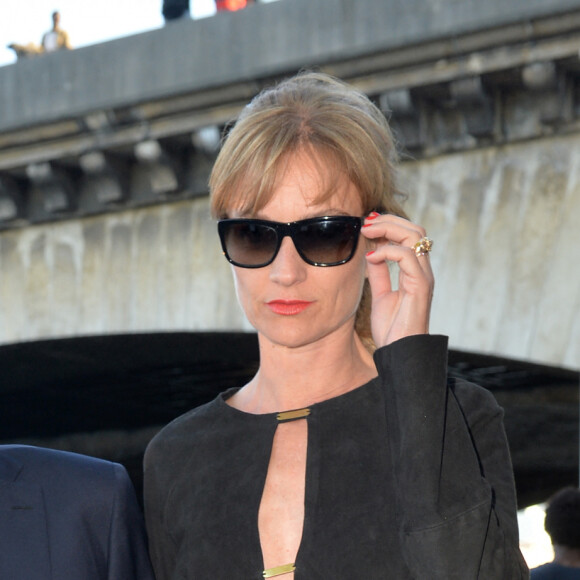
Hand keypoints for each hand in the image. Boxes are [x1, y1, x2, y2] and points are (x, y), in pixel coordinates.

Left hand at [361, 213, 433, 347]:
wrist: (398, 352)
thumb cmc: (392, 328)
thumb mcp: (380, 294)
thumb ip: (378, 273)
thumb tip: (371, 252)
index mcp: (415, 271)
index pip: (409, 235)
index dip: (389, 225)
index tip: (365, 225)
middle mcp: (423, 271)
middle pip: (415, 230)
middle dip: (389, 220)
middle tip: (365, 222)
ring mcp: (424, 277)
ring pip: (415, 237)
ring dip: (388, 229)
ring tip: (366, 232)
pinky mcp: (421, 287)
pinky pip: (408, 257)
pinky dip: (387, 251)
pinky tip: (371, 257)